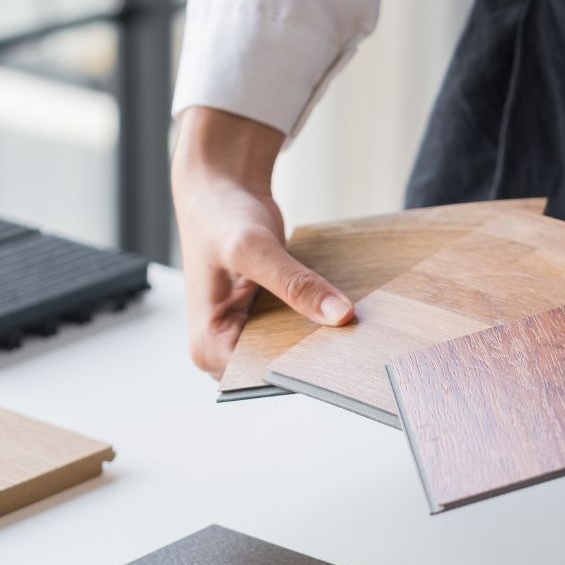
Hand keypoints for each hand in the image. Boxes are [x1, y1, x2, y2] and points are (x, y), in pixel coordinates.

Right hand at [172, 105, 352, 375]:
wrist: (219, 190)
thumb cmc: (220, 216)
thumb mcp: (254, 249)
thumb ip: (295, 284)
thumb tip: (340, 315)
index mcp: (207, 345)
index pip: (262, 375)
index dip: (302, 368)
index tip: (343, 356)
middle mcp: (221, 349)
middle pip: (278, 368)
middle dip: (314, 354)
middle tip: (357, 339)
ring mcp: (242, 337)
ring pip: (290, 352)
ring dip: (318, 337)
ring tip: (353, 326)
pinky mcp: (261, 322)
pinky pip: (295, 332)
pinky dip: (315, 320)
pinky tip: (340, 310)